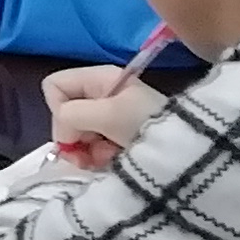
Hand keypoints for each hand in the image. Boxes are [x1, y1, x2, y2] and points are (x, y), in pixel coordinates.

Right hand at [43, 62, 168, 169]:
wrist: (184, 150)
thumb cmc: (145, 124)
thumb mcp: (107, 114)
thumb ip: (72, 115)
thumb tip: (62, 133)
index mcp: (98, 78)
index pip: (54, 86)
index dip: (58, 109)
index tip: (75, 130)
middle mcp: (100, 94)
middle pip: (64, 113)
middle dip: (74, 137)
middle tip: (87, 155)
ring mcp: (108, 116)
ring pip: (77, 133)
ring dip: (86, 150)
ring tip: (106, 158)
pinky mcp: (116, 136)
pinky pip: (92, 146)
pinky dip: (98, 156)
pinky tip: (112, 160)